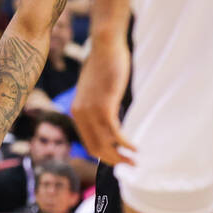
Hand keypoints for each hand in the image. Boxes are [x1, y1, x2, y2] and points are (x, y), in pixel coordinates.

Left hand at [72, 34, 134, 166]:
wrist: (104, 45)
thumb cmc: (103, 62)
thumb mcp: (96, 87)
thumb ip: (97, 102)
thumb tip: (105, 111)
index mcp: (77, 112)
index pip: (88, 142)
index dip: (103, 155)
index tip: (118, 160)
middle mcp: (80, 115)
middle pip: (95, 148)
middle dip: (113, 160)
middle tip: (129, 166)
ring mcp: (91, 112)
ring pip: (105, 144)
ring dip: (121, 156)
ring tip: (135, 162)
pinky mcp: (104, 107)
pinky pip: (115, 134)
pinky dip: (126, 144)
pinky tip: (136, 149)